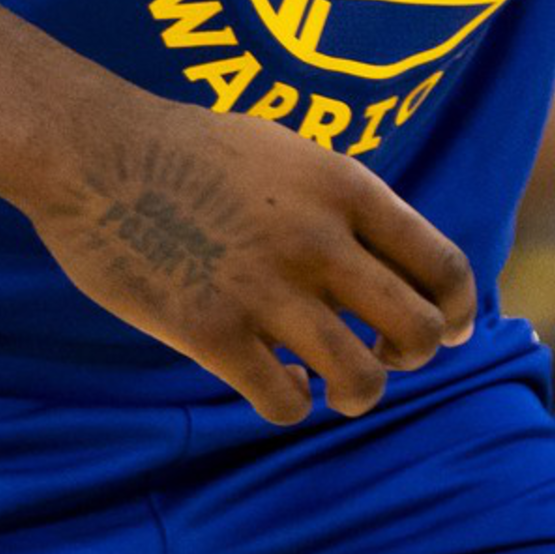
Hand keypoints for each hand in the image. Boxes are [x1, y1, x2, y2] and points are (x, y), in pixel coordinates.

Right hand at [15, 100, 477, 423]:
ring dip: (356, 394)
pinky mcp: (211, 332)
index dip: (458, 309)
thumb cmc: (191, 150)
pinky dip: (292, 403)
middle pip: (419, 330)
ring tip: (333, 385)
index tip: (451, 329)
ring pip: (361, 379)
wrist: (95, 151)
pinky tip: (276, 383)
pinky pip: (285, 400)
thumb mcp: (291, 154)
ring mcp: (267, 289)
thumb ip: (344, 203)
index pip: (443, 266)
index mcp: (347, 189)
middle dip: (414, 355)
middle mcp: (320, 241)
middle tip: (386, 355)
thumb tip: (390, 259)